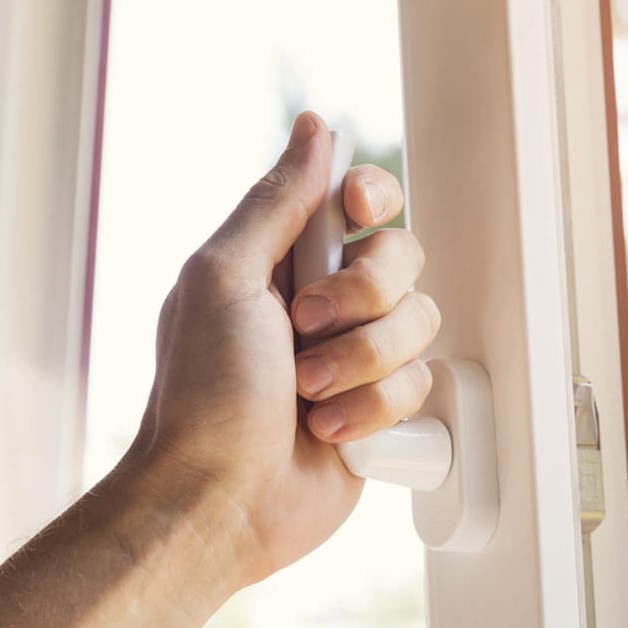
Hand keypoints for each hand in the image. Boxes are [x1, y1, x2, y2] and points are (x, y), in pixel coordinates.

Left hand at [130, 112, 439, 583]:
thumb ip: (278, 202)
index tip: (357, 214)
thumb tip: (315, 128)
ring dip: (362, 363)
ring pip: (420, 325)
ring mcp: (357, 359)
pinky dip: (373, 411)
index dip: (373, 199)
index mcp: (283, 260)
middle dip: (362, 298)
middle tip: (304, 329)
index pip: (360, 200)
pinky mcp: (382, 412)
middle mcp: (326, 303)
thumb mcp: (224, 277)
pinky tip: (328, 432)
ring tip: (307, 395)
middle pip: (403, 258)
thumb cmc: (204, 394)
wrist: (220, 500)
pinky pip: (422, 387)